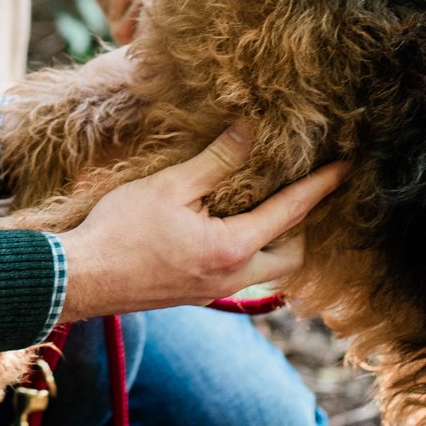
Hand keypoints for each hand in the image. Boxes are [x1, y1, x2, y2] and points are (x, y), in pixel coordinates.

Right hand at [53, 125, 346, 321]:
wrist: (81, 278)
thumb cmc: (121, 229)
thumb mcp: (171, 186)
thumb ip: (216, 160)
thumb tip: (251, 131)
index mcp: (232, 248)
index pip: (291, 212)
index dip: (320, 186)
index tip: (344, 167)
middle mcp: (231, 276)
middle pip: (290, 257)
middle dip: (301, 226)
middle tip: (299, 190)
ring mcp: (212, 291)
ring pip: (265, 271)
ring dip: (273, 241)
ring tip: (265, 207)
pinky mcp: (194, 294)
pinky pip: (239, 275)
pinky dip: (247, 250)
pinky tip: (226, 227)